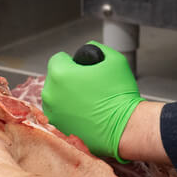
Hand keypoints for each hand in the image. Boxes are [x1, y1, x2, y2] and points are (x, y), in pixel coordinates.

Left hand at [42, 42, 142, 162]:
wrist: (125, 127)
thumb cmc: (119, 95)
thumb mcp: (113, 60)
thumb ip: (97, 48)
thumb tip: (90, 49)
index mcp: (60, 74)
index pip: (58, 59)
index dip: (72, 61)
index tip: (82, 68)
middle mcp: (51, 94)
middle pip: (54, 78)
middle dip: (67, 79)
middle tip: (87, 85)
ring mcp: (53, 113)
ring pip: (55, 97)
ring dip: (66, 96)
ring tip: (87, 100)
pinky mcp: (58, 128)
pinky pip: (60, 114)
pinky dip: (69, 112)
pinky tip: (85, 113)